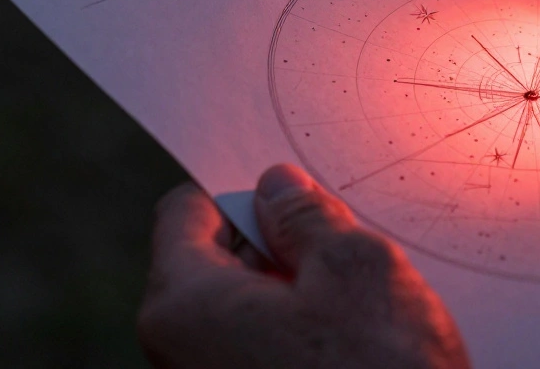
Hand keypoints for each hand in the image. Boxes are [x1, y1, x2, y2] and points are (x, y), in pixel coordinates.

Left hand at [137, 164, 469, 368]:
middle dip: (276, 245)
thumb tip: (277, 188)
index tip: (291, 194)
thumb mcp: (354, 266)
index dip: (239, 191)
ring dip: (299, 293)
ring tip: (361, 303)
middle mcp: (179, 358)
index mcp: (185, 309)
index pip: (185, 213)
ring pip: (247, 311)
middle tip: (341, 246)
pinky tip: (358, 343)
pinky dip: (304, 335)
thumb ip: (306, 215)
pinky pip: (263, 351)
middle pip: (215, 264)